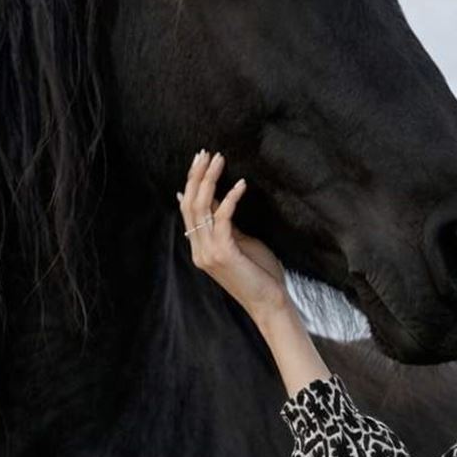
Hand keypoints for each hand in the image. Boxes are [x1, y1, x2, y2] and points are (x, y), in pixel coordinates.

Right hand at [178, 150, 289, 321]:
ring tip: (219, 159)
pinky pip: (222, 218)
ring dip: (210, 180)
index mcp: (199, 248)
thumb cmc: (259, 274)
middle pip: (189, 204)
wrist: (269, 303)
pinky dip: (231, 198)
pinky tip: (241, 184)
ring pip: (201, 207)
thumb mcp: (240, 243)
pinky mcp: (223, 253)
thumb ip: (226, 224)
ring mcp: (208, 252)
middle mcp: (198, 250)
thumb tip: (217, 201)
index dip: (191, 183)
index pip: (187, 209)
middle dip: (196, 175)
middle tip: (204, 153)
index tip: (200, 161)